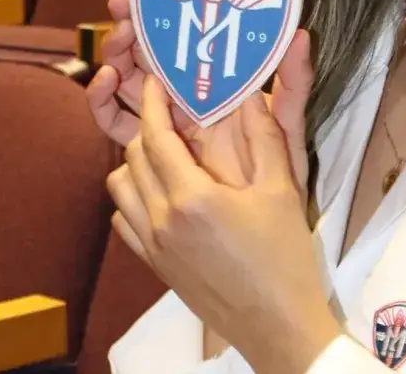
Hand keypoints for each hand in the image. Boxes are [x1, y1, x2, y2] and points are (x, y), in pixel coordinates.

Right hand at [87, 0, 314, 194]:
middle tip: (123, 11)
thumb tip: (300, 34)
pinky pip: (117, 123)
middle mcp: (187, 100)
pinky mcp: (146, 151)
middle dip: (130, 29)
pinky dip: (104, 102)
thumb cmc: (281, 178)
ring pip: (127, 84)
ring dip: (114, 60)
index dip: (159, 15)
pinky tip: (104, 85)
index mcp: (218, 86)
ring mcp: (164, 124)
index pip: (182, 43)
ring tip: (115, 47)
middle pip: (148, 57)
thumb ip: (295, 83)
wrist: (259, 233)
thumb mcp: (290, 128)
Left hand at [107, 80, 342, 373]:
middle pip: (133, 157)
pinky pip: (124, 219)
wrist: (277, 324)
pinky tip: (160, 192)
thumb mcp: (282, 190)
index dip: (152, 103)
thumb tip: (250, 94)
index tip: (156, 80)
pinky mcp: (154, 265)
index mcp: (192, 197)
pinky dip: (132, 197)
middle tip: (169, 110)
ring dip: (135, 161)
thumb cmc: (285, 258)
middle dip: (147, 127)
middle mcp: (162, 220)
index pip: (155, 136)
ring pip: (120, 187)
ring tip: (165, 150)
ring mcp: (153, 246)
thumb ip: (265, 136)